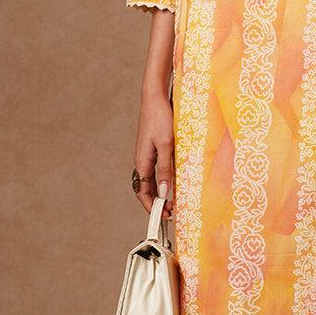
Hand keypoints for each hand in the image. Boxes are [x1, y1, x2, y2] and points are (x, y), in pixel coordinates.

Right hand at [134, 91, 174, 213]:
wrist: (155, 98)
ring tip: (173, 201)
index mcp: (142, 162)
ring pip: (151, 180)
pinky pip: (155, 169)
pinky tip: (173, 181)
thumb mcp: (167, 145)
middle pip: (146, 188)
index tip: (162, 217)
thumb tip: (165, 192)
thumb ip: (165, 169)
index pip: (143, 192)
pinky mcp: (152, 148)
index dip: (152, 207)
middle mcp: (142, 160)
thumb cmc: (160, 119)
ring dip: (161, 192)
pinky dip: (163, 179)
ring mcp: (146, 154)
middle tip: (171, 213)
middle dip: (157, 202)